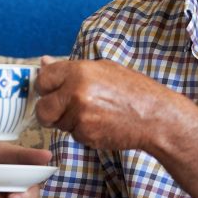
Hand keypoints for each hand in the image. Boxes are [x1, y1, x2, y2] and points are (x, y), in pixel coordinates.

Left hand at [34, 56, 197, 152]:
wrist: (155, 117)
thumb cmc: (133, 91)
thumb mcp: (104, 69)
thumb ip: (71, 68)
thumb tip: (44, 62)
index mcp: (80, 71)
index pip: (43, 78)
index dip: (45, 87)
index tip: (51, 92)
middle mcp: (76, 92)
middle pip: (42, 108)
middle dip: (49, 111)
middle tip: (64, 110)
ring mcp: (80, 115)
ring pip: (58, 124)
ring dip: (68, 122)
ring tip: (93, 114)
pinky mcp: (86, 134)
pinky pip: (73, 135)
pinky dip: (83, 132)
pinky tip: (100, 124)